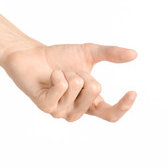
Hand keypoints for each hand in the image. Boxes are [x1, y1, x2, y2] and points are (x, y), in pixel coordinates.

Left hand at [3, 43, 137, 121]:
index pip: (110, 114)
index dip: (123, 107)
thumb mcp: (89, 53)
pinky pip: (61, 88)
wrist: (32, 54)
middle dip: (84, 73)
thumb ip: (111, 54)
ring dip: (68, 72)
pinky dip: (57, 75)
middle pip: (95, 92)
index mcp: (89, 103)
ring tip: (59, 73)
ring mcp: (60, 111)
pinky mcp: (46, 106)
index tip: (132, 92)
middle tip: (71, 71)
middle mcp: (76, 111)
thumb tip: (134, 54)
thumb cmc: (60, 57)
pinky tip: (50, 76)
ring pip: (77, 88)